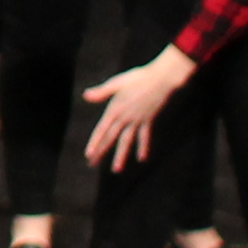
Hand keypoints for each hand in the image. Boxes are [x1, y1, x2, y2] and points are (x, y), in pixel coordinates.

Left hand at [81, 47, 191, 168]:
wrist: (161, 79)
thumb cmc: (138, 78)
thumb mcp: (117, 82)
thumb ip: (102, 92)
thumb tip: (85, 96)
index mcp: (116, 109)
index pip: (103, 129)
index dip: (95, 142)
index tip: (89, 155)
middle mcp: (126, 118)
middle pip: (112, 138)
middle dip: (102, 152)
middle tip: (92, 165)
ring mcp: (138, 121)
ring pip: (127, 141)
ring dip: (121, 156)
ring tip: (116, 170)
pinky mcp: (148, 120)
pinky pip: (145, 136)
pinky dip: (143, 147)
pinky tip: (142, 158)